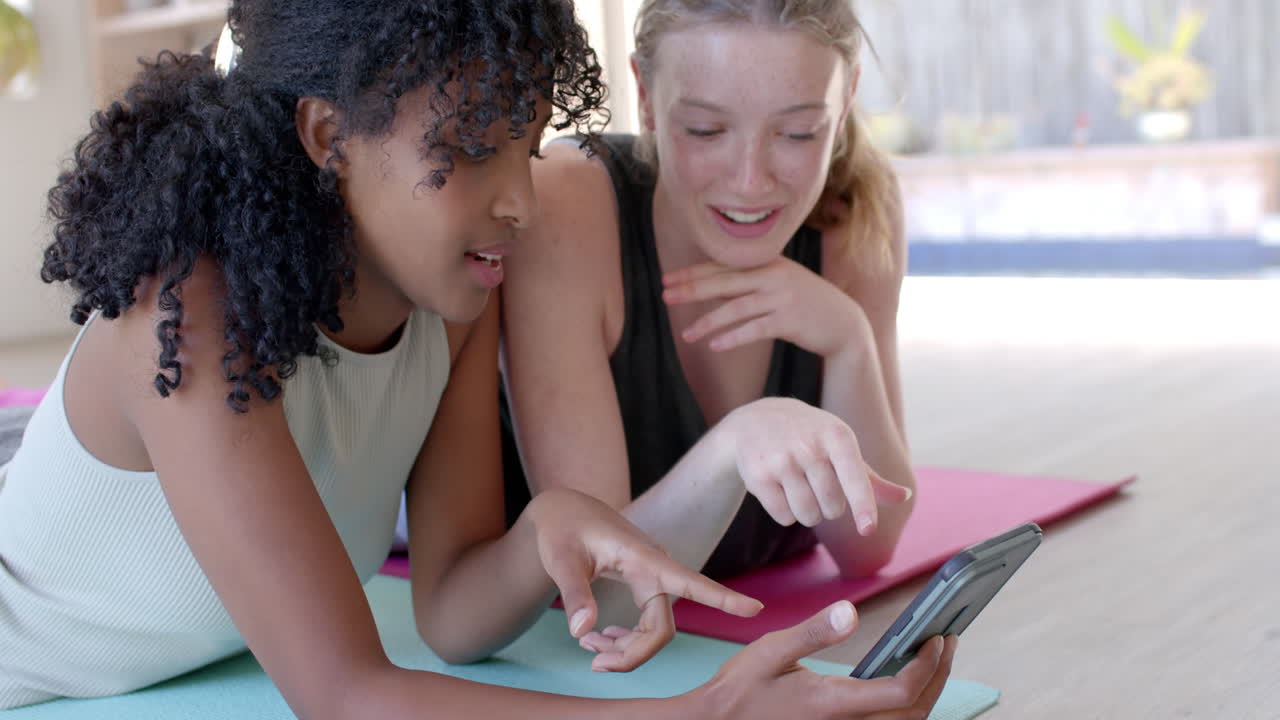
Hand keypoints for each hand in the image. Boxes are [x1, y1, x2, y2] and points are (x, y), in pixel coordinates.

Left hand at [522, 488, 763, 671]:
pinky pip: (646, 624)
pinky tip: (596, 637)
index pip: (690, 582)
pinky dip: (623, 639)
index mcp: (643, 557)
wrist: (564, 511)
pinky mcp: (644, 585)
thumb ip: (574, 593)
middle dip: (632, 654)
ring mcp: (652, 578)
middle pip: (661, 628)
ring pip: (654, 631)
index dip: (723, 599)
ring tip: (588, 646)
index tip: (755, 609)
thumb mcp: (561, 558)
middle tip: (595, 664)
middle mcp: (655, 569)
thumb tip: (580, 631)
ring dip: (624, 649)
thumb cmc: (563, 528)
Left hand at [663, 257, 868, 357]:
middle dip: (692, 290)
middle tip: (665, 297)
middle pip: (725, 281)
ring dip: (708, 322)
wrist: (843, 321)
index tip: (668, 280)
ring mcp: (782, 297)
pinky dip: (733, 337)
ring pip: (736, 308)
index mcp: (767, 262)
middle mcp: (774, 275)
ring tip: (687, 335)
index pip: (723, 265)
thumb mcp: (776, 284)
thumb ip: (745, 283)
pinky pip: (754, 330)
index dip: (694, 273)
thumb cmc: (803, 303)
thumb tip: (708, 287)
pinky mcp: (789, 320)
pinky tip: (715, 346)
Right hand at [692, 601, 957, 719]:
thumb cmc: (741, 690)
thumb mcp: (771, 650)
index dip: (927, 667)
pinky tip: (904, 680)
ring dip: (927, 693)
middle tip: (948, 642)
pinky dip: (907, 705)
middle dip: (939, 677)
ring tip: (933, 658)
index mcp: (832, 703)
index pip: (900, 692)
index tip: (937, 639)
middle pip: (914, 713)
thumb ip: (814, 632)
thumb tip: (851, 610)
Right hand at [719, 398, 910, 531]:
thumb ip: (870, 478)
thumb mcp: (840, 446)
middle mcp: (809, 446)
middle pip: (832, 507)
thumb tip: (904, 497)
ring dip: (808, 513)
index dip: (863, 505)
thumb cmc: (809, 436)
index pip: (854, 477)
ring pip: (808, 515)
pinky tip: (779, 489)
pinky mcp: (758, 476)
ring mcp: (781, 460)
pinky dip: (786, 513)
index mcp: (836, 436)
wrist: (755, 420)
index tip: (868, 528)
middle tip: (817, 484)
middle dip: (829, 506)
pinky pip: (784, 517)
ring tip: (798, 488)